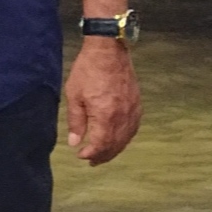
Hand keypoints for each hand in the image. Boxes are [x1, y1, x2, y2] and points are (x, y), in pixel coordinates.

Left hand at [62, 36, 140, 163]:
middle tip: (91, 161)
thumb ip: (76, 121)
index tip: (81, 155)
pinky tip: (118, 139)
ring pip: (126, 138)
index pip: (100, 145)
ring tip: (104, 154)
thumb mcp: (74, 95)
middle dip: (103, 156)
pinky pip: (133, 127)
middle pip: (115, 145)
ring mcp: (132, 110)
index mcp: (105, 115)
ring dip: (115, 149)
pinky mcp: (137, 103)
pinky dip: (125, 137)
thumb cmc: (88, 70)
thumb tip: (75, 142)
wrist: (109, 50)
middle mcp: (122, 116)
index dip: (90, 153)